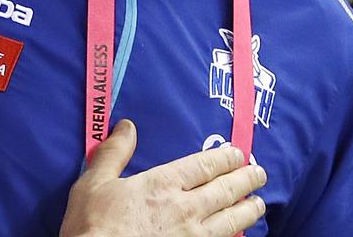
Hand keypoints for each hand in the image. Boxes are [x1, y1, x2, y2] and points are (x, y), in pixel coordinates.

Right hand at [59, 120, 265, 236]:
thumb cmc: (92, 225)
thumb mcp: (94, 182)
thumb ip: (113, 153)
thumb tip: (126, 126)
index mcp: (163, 184)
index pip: (204, 166)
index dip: (224, 159)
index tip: (238, 154)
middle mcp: (184, 208)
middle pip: (225, 190)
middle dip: (245, 180)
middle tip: (259, 173)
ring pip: (231, 221)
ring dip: (249, 210)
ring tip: (260, 203)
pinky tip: (240, 235)